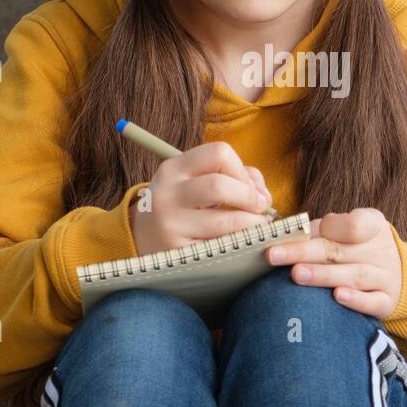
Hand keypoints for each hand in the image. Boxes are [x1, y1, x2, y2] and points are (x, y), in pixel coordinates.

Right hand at [128, 141, 272, 255]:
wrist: (142, 238)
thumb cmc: (182, 204)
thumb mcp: (195, 181)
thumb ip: (234, 177)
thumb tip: (263, 196)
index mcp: (173, 168)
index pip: (219, 153)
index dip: (243, 170)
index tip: (250, 187)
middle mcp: (167, 194)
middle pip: (219, 186)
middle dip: (249, 197)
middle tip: (261, 208)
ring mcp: (170, 225)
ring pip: (225, 221)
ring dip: (253, 224)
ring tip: (259, 225)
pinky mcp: (178, 253)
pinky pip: (221, 247)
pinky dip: (240, 243)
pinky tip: (243, 242)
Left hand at [264, 208, 402, 317]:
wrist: (400, 275)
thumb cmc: (361, 249)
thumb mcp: (350, 231)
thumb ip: (324, 231)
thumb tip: (287, 235)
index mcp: (373, 226)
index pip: (352, 224)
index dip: (328, 227)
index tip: (300, 230)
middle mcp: (381, 250)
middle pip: (339, 251)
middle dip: (304, 252)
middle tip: (275, 255)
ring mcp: (386, 277)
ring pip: (353, 275)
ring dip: (324, 275)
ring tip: (296, 274)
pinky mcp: (387, 302)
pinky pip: (373, 302)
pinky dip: (356, 300)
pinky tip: (338, 297)